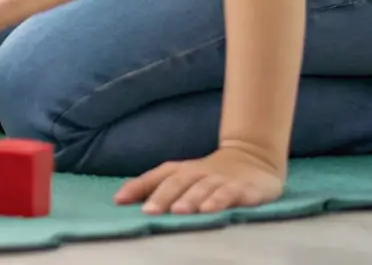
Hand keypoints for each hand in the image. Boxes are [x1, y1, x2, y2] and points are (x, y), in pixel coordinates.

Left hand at [114, 143, 285, 213]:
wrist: (253, 159)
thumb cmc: (208, 175)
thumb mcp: (180, 177)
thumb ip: (151, 187)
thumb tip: (118, 199)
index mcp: (180, 171)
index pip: (156, 177)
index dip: (138, 188)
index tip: (119, 201)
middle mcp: (197, 173)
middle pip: (177, 183)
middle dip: (162, 197)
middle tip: (149, 211)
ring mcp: (220, 180)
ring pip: (202, 189)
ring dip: (189, 199)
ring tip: (177, 211)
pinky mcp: (242, 189)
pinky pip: (230, 194)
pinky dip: (219, 201)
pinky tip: (209, 211)